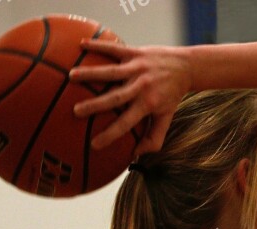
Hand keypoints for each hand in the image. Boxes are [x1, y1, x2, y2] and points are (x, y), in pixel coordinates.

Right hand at [69, 40, 191, 154]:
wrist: (185, 67)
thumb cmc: (172, 96)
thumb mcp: (166, 118)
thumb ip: (153, 138)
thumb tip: (136, 155)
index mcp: (147, 105)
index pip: (126, 123)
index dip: (111, 135)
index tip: (94, 145)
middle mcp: (141, 87)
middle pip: (115, 98)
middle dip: (95, 105)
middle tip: (75, 112)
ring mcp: (137, 68)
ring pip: (111, 72)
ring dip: (91, 73)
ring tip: (70, 76)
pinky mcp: (135, 52)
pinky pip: (114, 49)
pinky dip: (98, 45)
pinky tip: (80, 44)